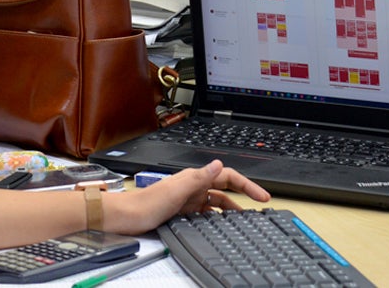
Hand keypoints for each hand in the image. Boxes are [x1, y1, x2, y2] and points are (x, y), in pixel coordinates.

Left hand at [106, 160, 269, 233]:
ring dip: (231, 208)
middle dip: (243, 195)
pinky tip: (220, 225)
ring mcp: (188, 200)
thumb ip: (198, 177)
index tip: (261, 195)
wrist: (126, 217)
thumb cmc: (146, 203)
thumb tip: (218, 163)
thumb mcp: (176, 190)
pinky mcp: (182, 212)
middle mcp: (193, 187)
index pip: (227, 176)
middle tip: (259, 205)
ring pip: (216, 202)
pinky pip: (206, 213)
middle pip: (224, 189)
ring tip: (244, 219)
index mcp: (194, 178)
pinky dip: (216, 218)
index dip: (246, 185)